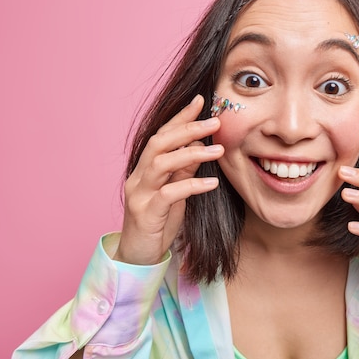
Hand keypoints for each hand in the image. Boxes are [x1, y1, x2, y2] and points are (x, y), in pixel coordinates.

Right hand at [115, 95, 223, 264]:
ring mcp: (139, 194)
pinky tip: (212, 183)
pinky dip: (192, 185)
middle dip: (188, 129)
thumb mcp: (175, 193)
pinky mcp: (146, 213)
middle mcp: (138, 177)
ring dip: (192, 153)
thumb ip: (184, 170)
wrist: (138, 257)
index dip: (180, 117)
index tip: (201, 101)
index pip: (162, 135)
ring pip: (162, 164)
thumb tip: (200, 145)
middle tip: (216, 122)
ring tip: (220, 150)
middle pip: (160, 143)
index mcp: (144, 169)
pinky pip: (169, 194)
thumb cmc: (158, 223)